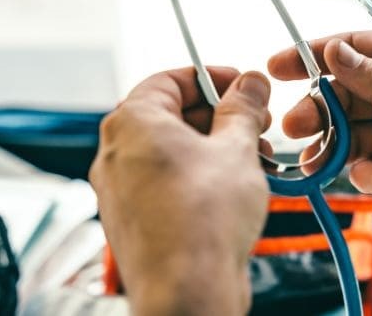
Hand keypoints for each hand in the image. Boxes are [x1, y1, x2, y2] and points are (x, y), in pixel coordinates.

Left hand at [89, 67, 271, 315]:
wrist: (187, 292)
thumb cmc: (202, 222)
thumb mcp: (237, 149)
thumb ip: (243, 109)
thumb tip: (250, 85)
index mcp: (132, 123)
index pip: (171, 79)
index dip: (213, 79)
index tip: (243, 86)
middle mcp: (116, 153)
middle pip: (170, 114)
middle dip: (219, 116)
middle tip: (255, 123)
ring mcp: (121, 189)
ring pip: (171, 150)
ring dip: (213, 147)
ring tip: (253, 157)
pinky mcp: (133, 218)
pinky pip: (166, 181)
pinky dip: (198, 175)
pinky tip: (234, 187)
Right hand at [268, 32, 371, 206]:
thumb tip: (336, 50)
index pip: (360, 50)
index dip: (317, 55)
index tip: (278, 65)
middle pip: (351, 96)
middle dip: (321, 108)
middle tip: (295, 125)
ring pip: (357, 134)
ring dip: (334, 145)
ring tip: (315, 160)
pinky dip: (365, 173)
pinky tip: (365, 174)